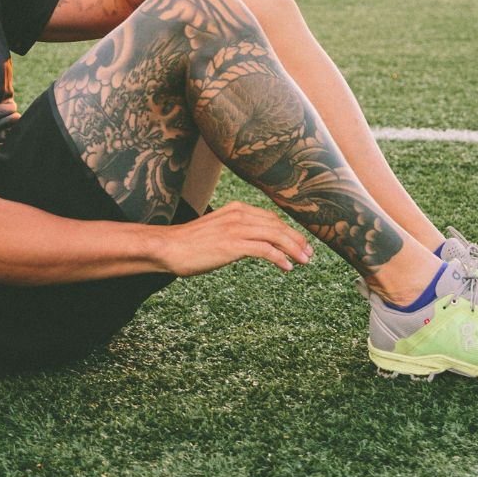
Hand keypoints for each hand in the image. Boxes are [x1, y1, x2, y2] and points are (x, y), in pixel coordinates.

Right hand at [156, 201, 313, 276]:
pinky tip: (287, 267)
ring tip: (304, 261)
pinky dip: (279, 258)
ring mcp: (236, 229)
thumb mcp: (217, 230)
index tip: (300, 243)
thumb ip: (235, 231)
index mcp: (237, 209)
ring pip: (275, 236)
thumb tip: (251, 243)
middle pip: (277, 225)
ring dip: (293, 248)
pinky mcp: (232, 245)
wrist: (168, 247)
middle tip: (309, 253)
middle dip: (296, 239)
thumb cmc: (189, 243)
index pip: (271, 218)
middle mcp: (239, 215)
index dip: (289, 230)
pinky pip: (264, 250)